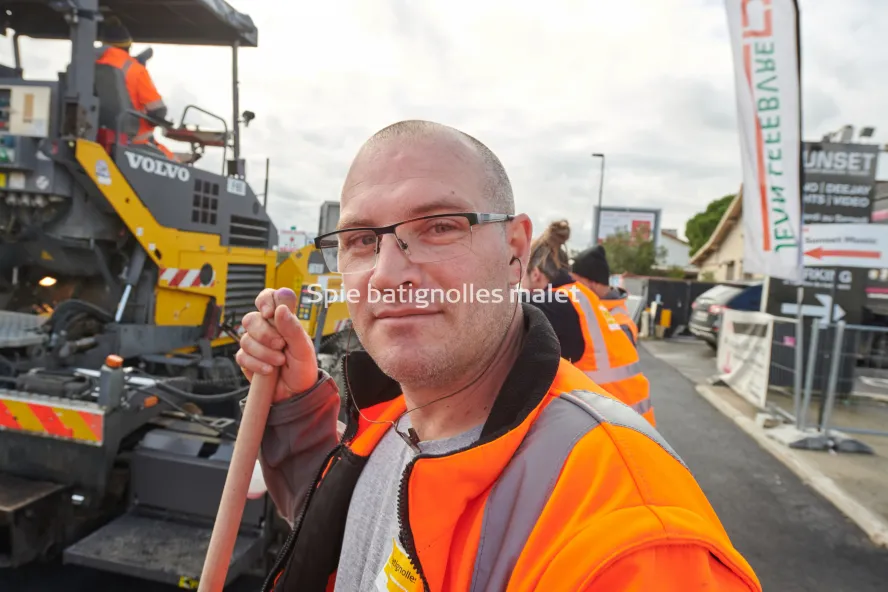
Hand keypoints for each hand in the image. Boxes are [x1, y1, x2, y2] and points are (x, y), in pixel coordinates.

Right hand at [235, 288, 318, 402]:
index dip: (265, 301)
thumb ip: (293, 328)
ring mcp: (254, 343)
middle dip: (265, 334)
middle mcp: (266, 328)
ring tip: (279, 362)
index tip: (270, 313)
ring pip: (245, 338)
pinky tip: (268, 370)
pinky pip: (242, 356)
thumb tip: (280, 309)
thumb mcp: (304, 348)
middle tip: (281, 345)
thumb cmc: (303, 368)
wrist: (296, 394)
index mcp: (281, 319)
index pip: (268, 297)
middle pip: (251, 318)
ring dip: (263, 352)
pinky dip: (256, 364)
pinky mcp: (246, 359)